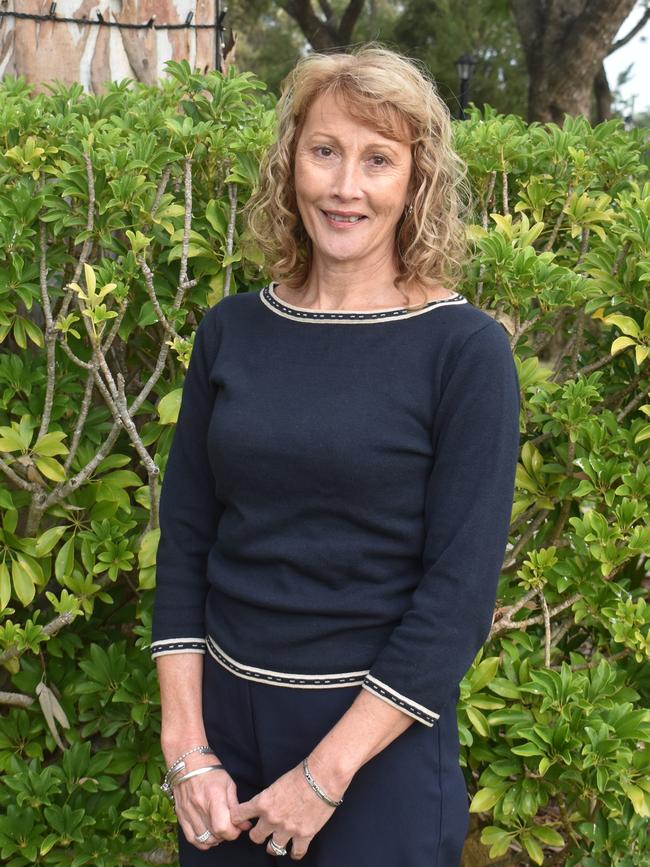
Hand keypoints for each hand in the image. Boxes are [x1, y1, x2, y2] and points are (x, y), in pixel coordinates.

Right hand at [172, 757, 252, 850]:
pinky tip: (208, 836)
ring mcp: (188, 812)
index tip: (237, 827)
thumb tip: (244, 824)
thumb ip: (235, 806)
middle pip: (214, 835)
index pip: (223, 827)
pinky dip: (201, 842)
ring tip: (219, 830)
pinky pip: (191, 838)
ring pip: (203, 840)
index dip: (233, 832)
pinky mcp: (180, 815)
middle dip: (226, 835)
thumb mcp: (228, 783)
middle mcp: (199, 806)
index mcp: (214, 797)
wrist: (187, 761)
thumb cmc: (210, 770)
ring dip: (214, 839)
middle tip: (230, 826)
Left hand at [230, 760, 344, 860]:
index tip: (243, 820)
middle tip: (264, 831)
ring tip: (278, 842)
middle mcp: (272, 818)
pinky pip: (295, 853)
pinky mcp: (304, 835)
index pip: (238, 815)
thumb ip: (267, 798)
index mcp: (263, 802)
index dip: (239, 819)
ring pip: (272, 849)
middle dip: (258, 834)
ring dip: (274, 846)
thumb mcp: (276, 784)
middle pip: (255, 837)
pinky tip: (295, 849)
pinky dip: (295, 853)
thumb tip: (264, 806)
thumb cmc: (301, 775)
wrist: (322, 777)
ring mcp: (288, 829)